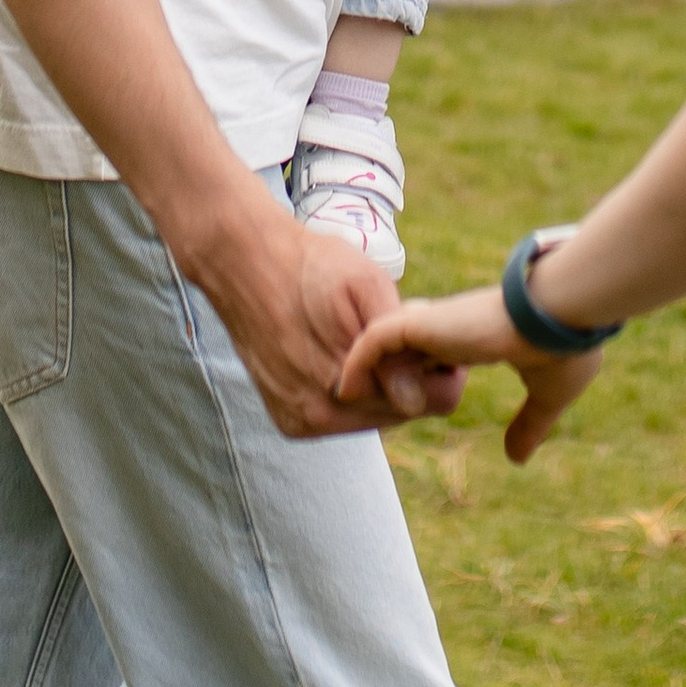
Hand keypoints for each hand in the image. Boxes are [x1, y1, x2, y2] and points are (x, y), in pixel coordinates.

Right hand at [192, 191, 467, 438]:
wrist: (246, 264)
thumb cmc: (314, 266)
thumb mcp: (365, 285)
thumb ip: (395, 340)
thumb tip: (414, 399)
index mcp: (346, 387)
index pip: (432, 401)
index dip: (439, 364)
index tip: (424, 329)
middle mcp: (319, 417)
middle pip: (403, 410)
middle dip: (408, 373)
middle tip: (393, 325)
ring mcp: (301, 422)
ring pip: (374, 415)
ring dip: (381, 383)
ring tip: (364, 337)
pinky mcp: (289, 422)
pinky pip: (344, 415)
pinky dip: (353, 389)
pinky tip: (342, 354)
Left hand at [340, 282, 605, 461]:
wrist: (567, 313)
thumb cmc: (566, 346)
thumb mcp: (548, 395)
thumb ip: (529, 423)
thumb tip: (516, 459)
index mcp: (480, 336)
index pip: (435, 348)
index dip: (417, 374)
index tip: (407, 405)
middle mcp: (453, 325)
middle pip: (401, 342)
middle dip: (380, 373)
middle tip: (359, 405)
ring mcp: (437, 323)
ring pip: (383, 340)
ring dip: (366, 369)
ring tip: (343, 400)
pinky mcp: (425, 324)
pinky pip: (374, 339)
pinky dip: (358, 361)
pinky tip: (346, 388)